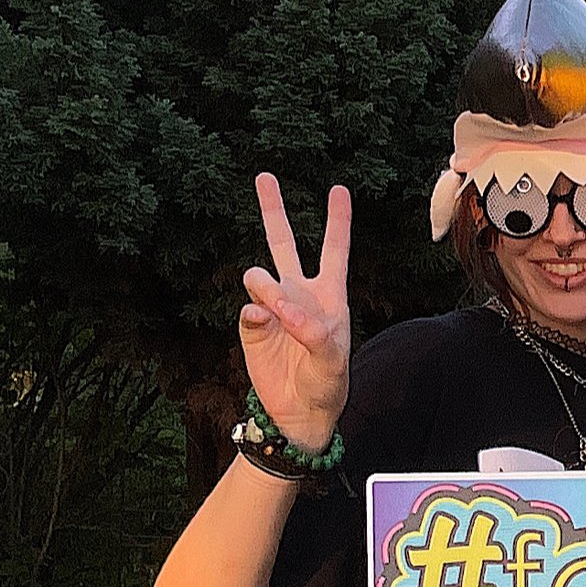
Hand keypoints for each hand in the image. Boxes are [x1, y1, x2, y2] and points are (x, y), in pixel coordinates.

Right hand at [239, 173, 351, 450]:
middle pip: (283, 242)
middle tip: (264, 176)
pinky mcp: (251, 325)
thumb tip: (279, 308)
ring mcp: (272, 307)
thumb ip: (311, 331)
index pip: (333, 250)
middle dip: (273, 210)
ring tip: (275, 309)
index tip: (338, 189)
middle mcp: (298, 294)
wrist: (299, 411)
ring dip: (264, 284)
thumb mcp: (332, 359)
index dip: (337, 220)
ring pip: (257, 273)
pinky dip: (254, 316)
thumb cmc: (327, 383)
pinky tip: (265, 328)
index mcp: (328, 296)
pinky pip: (247, 309)